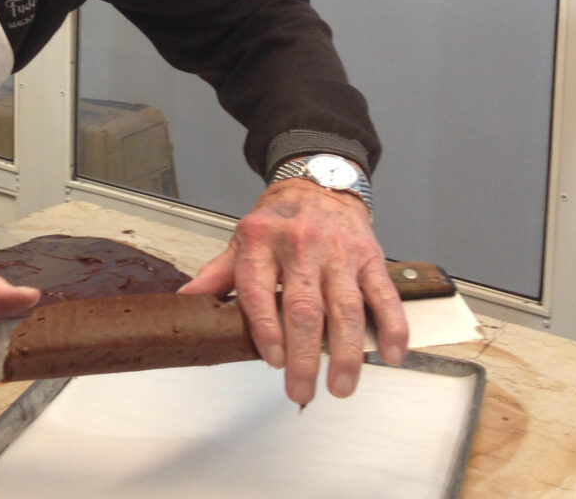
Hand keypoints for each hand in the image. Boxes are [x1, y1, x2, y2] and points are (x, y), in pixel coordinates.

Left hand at [178, 179, 408, 405]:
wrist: (318, 183)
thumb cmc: (277, 221)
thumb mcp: (241, 240)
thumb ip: (217, 275)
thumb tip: (185, 302)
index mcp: (260, 242)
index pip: (259, 290)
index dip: (265, 328)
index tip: (272, 361)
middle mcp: (300, 246)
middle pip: (304, 308)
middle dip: (304, 355)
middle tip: (302, 391)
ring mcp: (338, 252)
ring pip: (345, 307)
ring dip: (346, 351)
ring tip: (340, 385)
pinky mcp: (370, 257)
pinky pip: (383, 295)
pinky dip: (391, 326)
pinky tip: (389, 354)